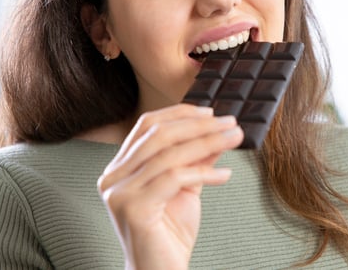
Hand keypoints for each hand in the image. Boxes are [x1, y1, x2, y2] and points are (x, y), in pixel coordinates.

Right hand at [98, 104, 243, 269]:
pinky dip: (204, 173)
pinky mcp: (133, 209)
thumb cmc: (169, 234)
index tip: (211, 113)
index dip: (179, 114)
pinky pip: (174, 179)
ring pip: (168, 155)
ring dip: (207, 143)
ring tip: (234, 140)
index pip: (147, 126)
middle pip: (158, 135)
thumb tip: (219, 131)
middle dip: (198, 126)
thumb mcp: (186, 187)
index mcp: (120, 167)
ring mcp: (119, 193)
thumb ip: (196, 158)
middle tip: (230, 123)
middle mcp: (113, 177)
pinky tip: (226, 174)